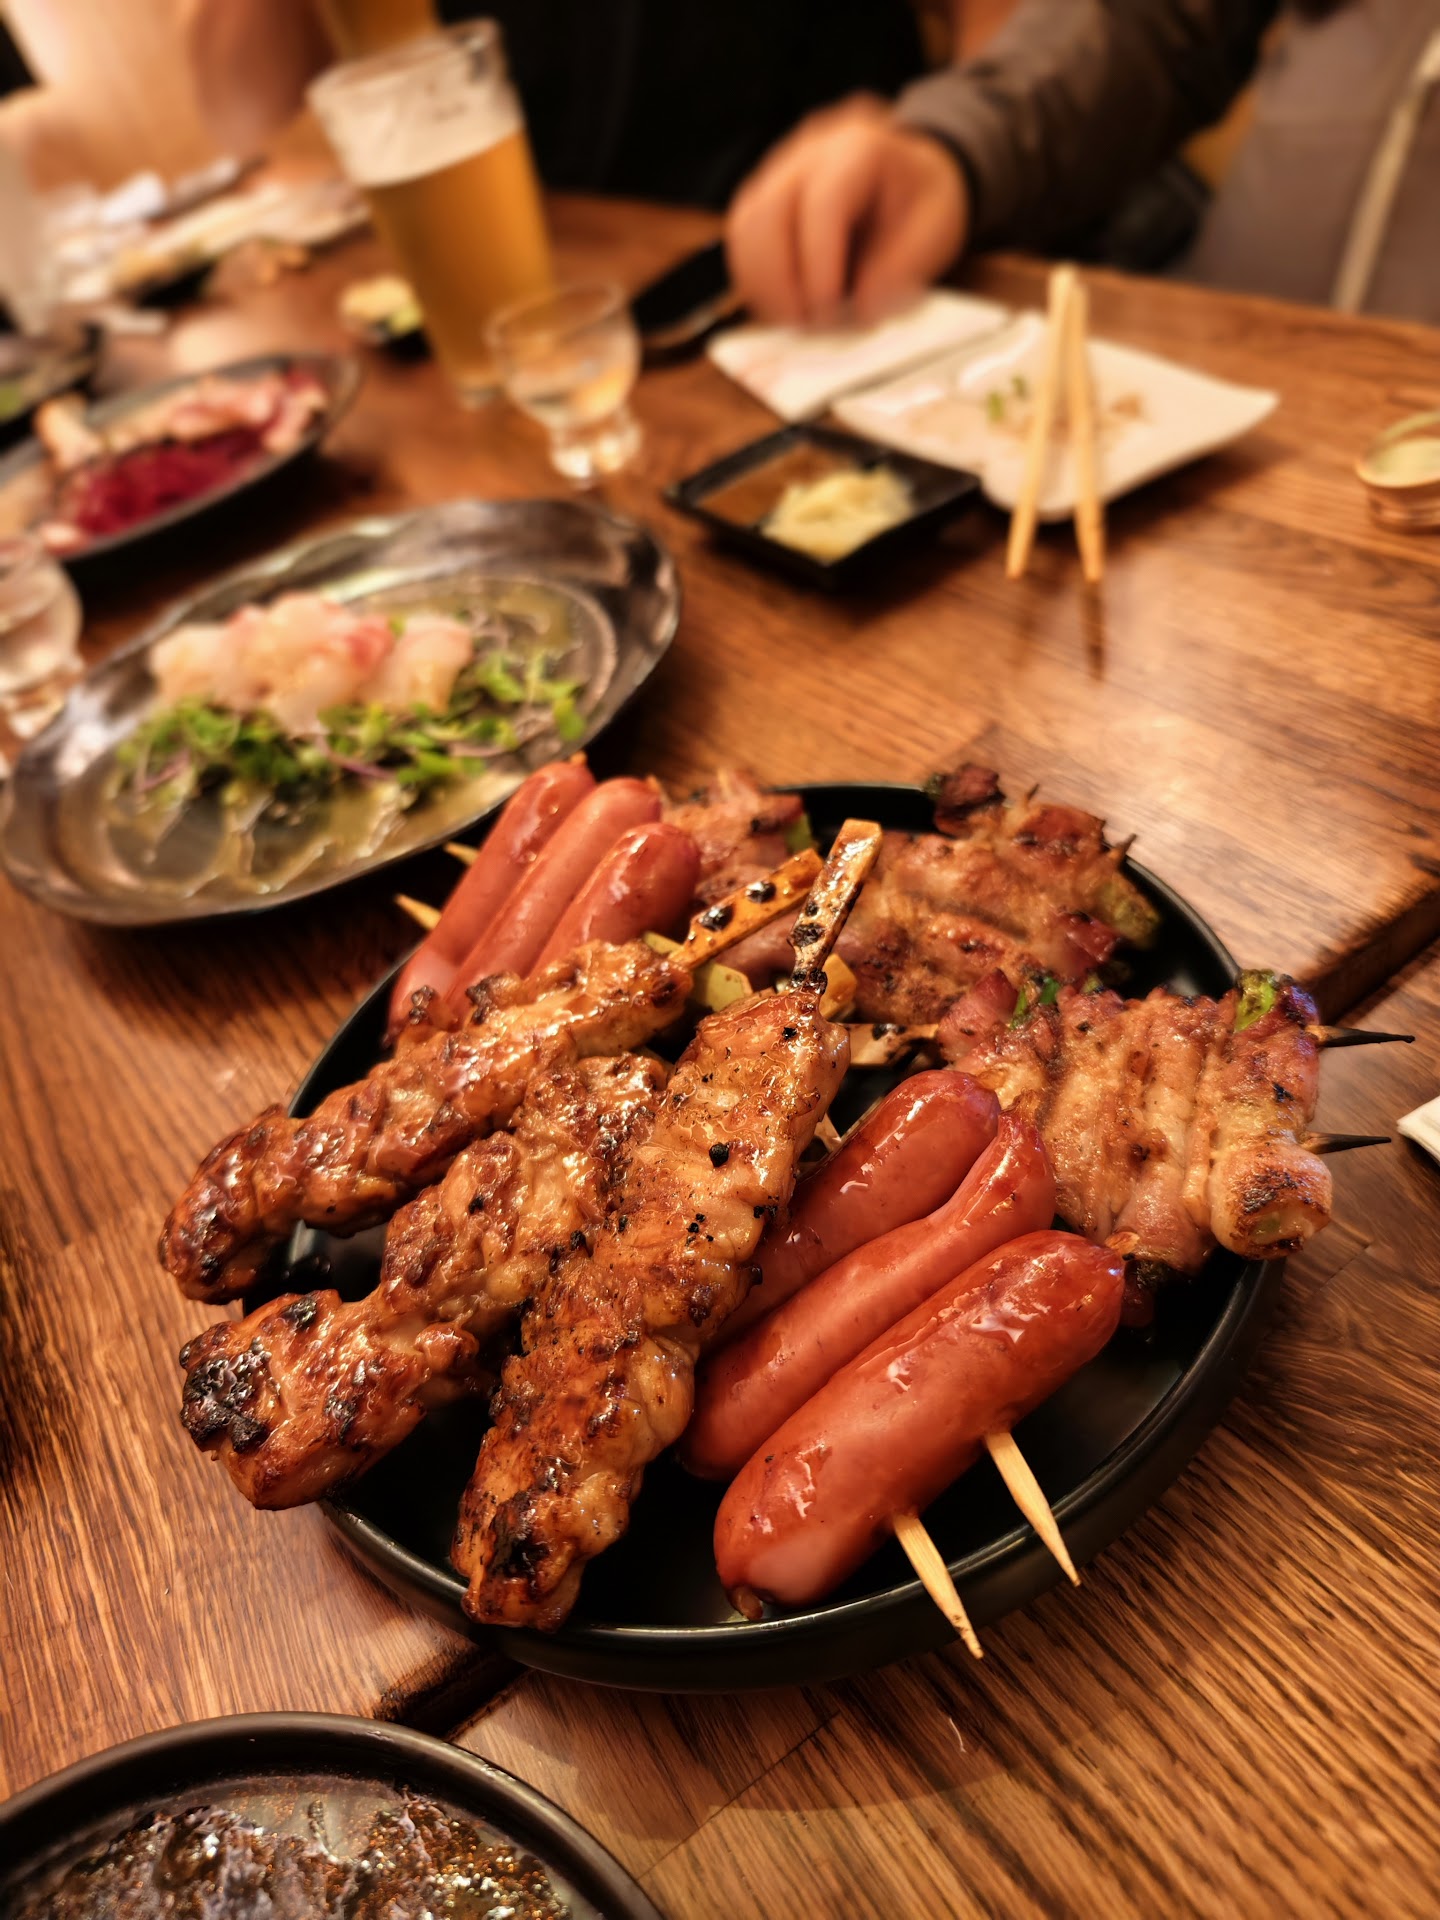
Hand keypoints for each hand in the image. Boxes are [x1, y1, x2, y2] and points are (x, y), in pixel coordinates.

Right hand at [726, 96, 968, 327]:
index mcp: (860, 149)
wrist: (910, 172)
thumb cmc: (922, 199)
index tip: (826, 310)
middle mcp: (810, 152)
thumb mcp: (937, 230)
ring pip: (744, 225)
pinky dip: (754, 280)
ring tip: (792, 322)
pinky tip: (780, 308)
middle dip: (780, 280)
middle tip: (805, 325)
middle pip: (768, 211)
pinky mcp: (762, 198)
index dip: (818, 261)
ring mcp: (779, 171)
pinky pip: (741, 239)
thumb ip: (903, 269)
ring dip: (760, 285)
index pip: (822, 201)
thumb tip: (862, 310)